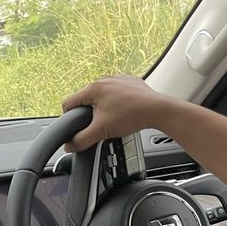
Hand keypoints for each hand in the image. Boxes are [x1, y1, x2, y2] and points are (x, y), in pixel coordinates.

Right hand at [60, 75, 174, 152]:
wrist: (158, 110)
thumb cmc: (132, 116)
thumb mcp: (101, 131)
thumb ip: (82, 140)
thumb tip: (69, 146)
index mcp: (93, 88)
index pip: (69, 102)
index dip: (69, 117)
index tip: (77, 125)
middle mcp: (104, 80)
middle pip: (86, 99)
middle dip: (90, 113)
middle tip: (100, 124)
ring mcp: (118, 79)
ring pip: (102, 95)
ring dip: (103, 107)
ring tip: (114, 118)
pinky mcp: (130, 82)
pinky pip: (117, 92)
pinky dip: (118, 102)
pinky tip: (124, 111)